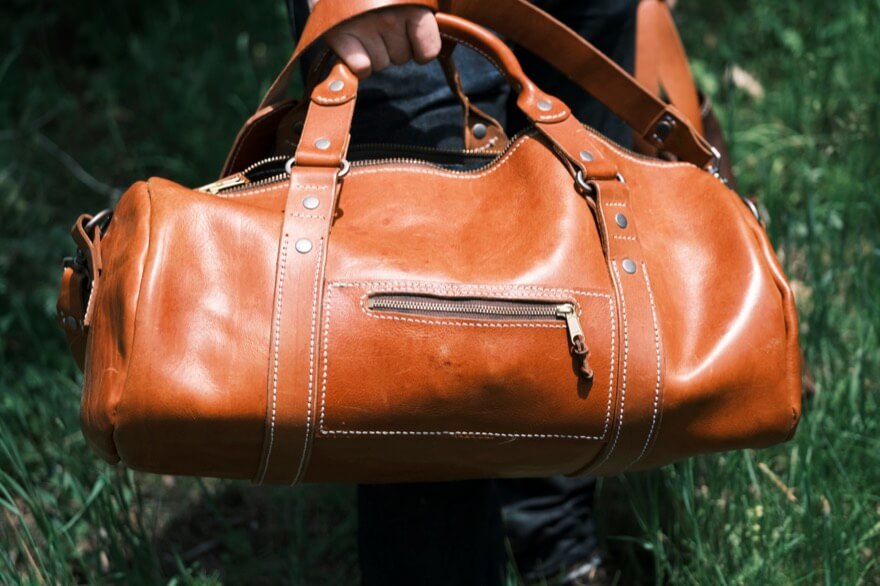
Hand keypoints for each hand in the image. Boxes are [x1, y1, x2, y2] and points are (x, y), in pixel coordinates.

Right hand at [310, 2, 440, 77]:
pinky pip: (361, 68)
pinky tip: (352, 41)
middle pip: (402, 58)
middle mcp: (390, 16)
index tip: (409, 34)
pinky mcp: (341, 36)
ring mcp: (365, 26)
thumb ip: (419, 19)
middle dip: (392, 46)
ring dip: (373, 53)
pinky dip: (356, 61)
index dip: (419, 48)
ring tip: (363, 27)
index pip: (429, 52)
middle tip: (378, 24)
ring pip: (380, 64)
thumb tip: (429, 50)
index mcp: (414, 6)